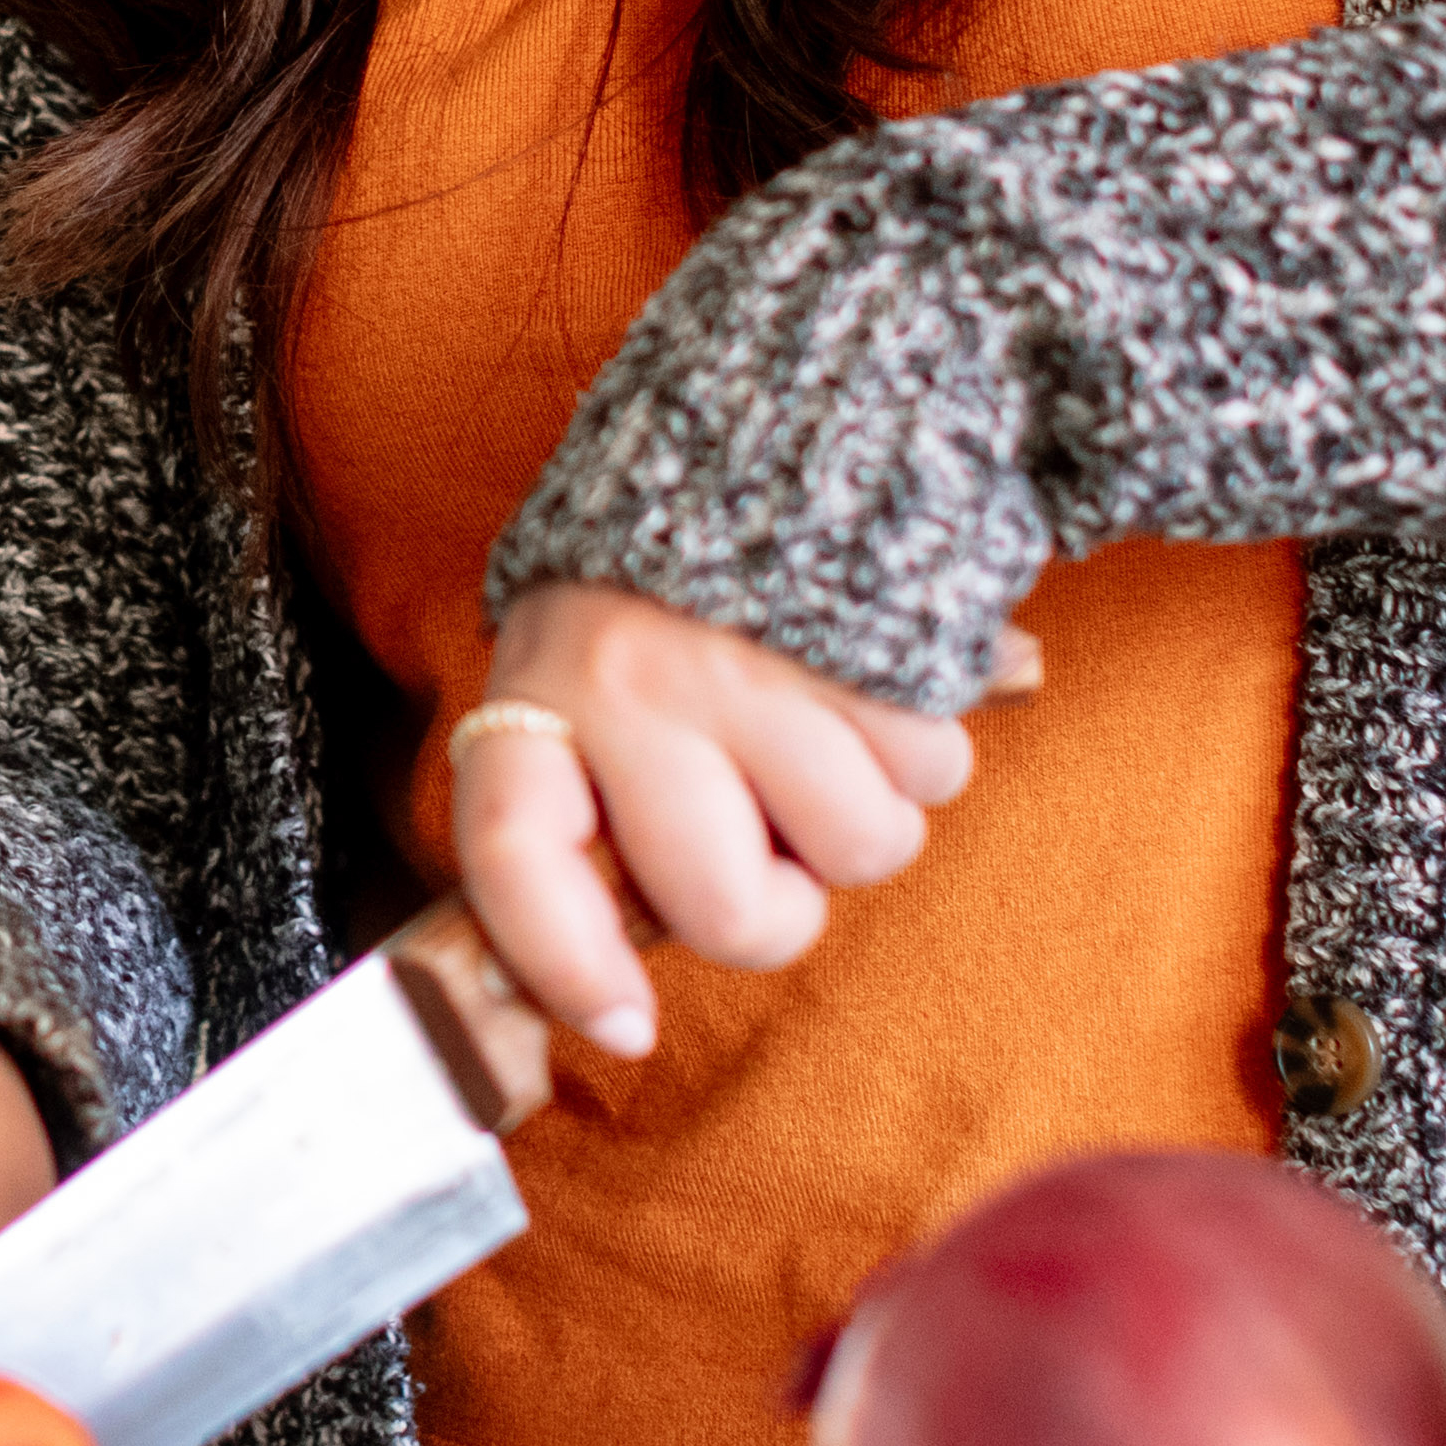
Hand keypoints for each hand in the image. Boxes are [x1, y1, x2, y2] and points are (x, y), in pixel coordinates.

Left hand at [452, 579, 1036, 1064]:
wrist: (775, 417)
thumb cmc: (657, 606)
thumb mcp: (575, 686)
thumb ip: (580, 826)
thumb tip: (608, 1014)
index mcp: (541, 691)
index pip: (515, 856)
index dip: (563, 965)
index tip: (625, 1028)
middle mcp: (637, 676)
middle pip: (721, 903)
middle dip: (770, 912)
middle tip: (764, 841)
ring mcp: (759, 656)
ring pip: (854, 849)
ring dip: (859, 823)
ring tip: (814, 735)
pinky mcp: (872, 629)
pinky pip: (930, 773)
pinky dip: (919, 756)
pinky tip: (869, 686)